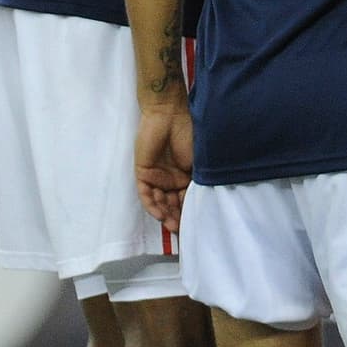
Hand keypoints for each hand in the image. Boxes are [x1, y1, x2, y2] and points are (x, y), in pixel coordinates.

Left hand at [136, 103, 193, 232]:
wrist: (170, 114)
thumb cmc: (189, 133)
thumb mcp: (199, 161)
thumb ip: (198, 180)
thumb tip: (203, 200)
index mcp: (186, 176)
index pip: (186, 200)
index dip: (189, 213)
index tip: (194, 225)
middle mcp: (171, 179)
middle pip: (172, 205)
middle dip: (177, 219)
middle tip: (183, 231)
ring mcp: (156, 177)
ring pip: (159, 203)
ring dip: (166, 215)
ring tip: (173, 226)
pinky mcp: (143, 173)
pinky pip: (146, 195)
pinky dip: (153, 206)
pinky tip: (161, 216)